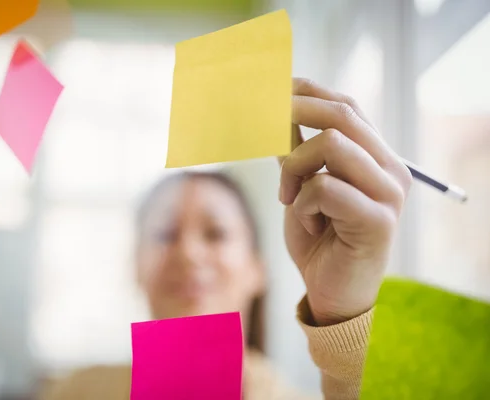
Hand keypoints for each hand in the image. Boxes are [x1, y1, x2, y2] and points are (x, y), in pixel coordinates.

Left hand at [279, 79, 411, 325]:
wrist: (332, 292)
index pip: (346, 106)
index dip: (307, 91)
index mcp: (376, 157)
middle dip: (294, 111)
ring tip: (289, 196)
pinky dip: (302, 202)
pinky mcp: (378, 220)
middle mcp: (391, 169)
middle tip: (263, 121)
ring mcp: (389, 193)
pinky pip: (324, 187)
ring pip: (331, 144)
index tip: (272, 89)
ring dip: (295, 167)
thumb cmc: (318, 238)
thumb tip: (274, 111)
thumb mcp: (301, 186)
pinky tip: (308, 223)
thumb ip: (296, 151)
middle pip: (342, 114)